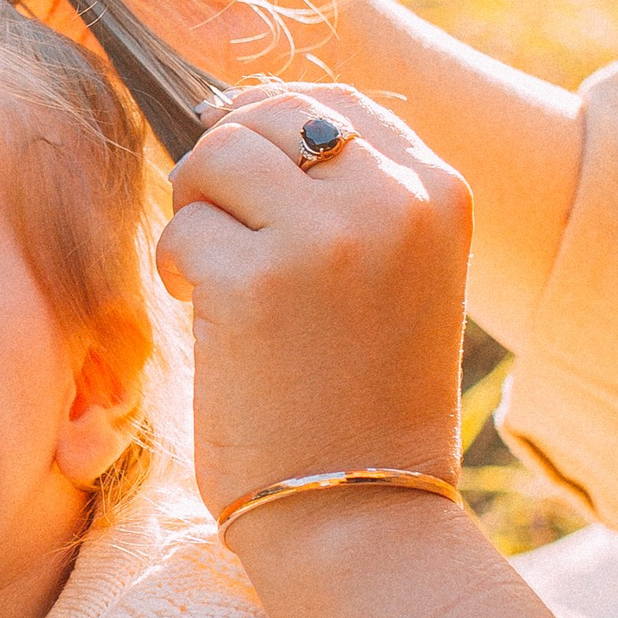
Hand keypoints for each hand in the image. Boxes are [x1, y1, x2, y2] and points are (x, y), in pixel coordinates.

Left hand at [157, 84, 470, 521]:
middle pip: (269, 117)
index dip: (271, 127)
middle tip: (222, 238)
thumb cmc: (363, 399)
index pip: (338, 104)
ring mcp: (326, 236)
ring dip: (198, 211)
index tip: (245, 180)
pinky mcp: (256, 280)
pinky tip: (204, 318)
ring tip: (213, 276)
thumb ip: (352, 196)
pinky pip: (185, 229)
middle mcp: (392, 201)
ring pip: (218, 156)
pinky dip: (177, 270)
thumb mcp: (396, 276)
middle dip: (226, 168)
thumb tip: (243, 116)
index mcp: (440, 193)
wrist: (359, 513)